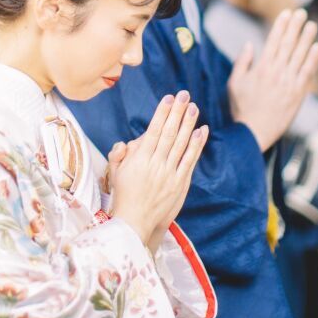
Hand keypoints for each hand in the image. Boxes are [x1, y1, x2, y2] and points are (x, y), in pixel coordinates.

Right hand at [109, 91, 207, 250]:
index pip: (153, 131)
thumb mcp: (115, 172)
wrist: (135, 223)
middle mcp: (155, 165)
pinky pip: (189, 161)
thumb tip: (126, 141)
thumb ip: (119, 153)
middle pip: (169, 134)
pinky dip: (196, 145)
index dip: (162, 114)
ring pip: (180, 144)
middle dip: (177, 112)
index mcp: (139, 160)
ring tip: (194, 107)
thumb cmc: (124, 195)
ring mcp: (169, 175)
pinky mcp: (179, 184)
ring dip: (188, 124)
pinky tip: (201, 131)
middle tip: (184, 94)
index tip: (169, 98)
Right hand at [228, 8, 317, 150]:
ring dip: (307, 39)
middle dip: (295, 27)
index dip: (281, 26)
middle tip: (302, 13)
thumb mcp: (234, 84)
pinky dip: (313, 59)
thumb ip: (242, 63)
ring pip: (300, 56)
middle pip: (288, 45)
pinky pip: (307, 73)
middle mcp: (276, 73)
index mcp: (261, 69)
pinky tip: (317, 47)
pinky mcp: (298, 94)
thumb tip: (249, 44)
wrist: (254, 133)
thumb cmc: (241, 109)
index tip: (287, 13)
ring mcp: (289, 83)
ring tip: (312, 25)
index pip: (273, 41)